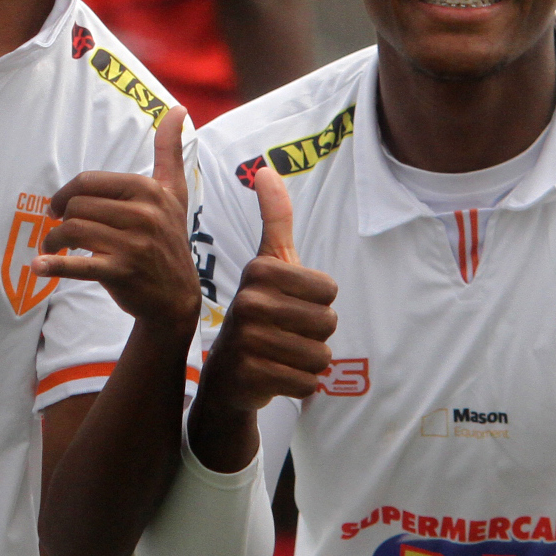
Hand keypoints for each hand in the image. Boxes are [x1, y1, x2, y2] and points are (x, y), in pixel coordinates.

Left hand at [36, 108, 199, 334]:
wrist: (177, 296)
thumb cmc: (169, 238)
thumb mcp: (175, 192)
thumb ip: (170, 149)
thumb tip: (177, 108)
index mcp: (149, 190)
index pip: (88, 182)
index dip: (67, 194)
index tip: (60, 207)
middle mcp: (143, 214)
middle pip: (77, 206)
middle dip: (61, 219)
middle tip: (58, 230)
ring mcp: (133, 245)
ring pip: (73, 230)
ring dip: (53, 241)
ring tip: (52, 248)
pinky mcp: (121, 272)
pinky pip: (78, 264)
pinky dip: (53, 266)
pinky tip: (39, 267)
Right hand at [198, 164, 337, 415]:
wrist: (226, 375)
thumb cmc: (258, 313)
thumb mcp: (268, 263)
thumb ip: (274, 217)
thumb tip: (266, 169)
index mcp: (260, 270)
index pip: (329, 290)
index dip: (319, 303)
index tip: (291, 305)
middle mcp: (249, 301)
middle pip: (328, 323)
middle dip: (316, 335)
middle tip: (286, 335)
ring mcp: (247, 339)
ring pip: (321, 356)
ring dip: (309, 362)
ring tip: (283, 356)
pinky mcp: (250, 375)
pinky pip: (307, 383)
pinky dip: (300, 385)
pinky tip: (277, 377)